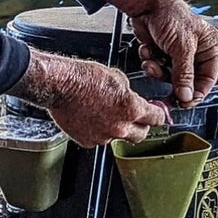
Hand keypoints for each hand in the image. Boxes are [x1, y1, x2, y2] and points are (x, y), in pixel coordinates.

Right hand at [8, 50, 166, 147]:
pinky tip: (91, 117)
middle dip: (140, 125)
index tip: (158, 114)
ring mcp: (103, 136)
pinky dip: (98, 130)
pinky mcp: (88, 141)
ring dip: (116, 127)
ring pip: (118, 136)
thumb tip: (129, 97)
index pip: (156, 118)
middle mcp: (120, 126)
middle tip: (135, 116)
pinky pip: (99, 138)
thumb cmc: (82, 77)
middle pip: (141, 134)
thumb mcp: (115, 76)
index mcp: (131, 109)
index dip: (158, 114)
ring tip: (104, 112)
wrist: (58, 85)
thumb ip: (127, 91)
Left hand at [130, 0, 217, 107]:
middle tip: (167, 97)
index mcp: (209, 47)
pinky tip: (147, 50)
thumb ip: (184, 74)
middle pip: (187, 80)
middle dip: (173, 83)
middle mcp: (195, 51)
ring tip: (152, 62)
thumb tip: (186, 97)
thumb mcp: (182, 48)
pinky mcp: (161, 50)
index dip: (196, 93)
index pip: (207, 79)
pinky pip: (157, 66)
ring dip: (158, 71)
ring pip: (169, 75)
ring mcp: (176, 52)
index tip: (185, 104)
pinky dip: (150, 61)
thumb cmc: (169, 16)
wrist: (145, 3)